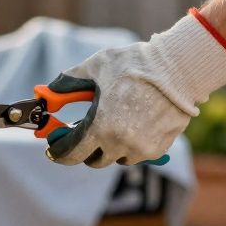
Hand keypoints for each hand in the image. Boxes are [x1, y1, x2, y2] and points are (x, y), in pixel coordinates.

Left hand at [45, 11, 225, 166]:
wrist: (178, 68)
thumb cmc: (134, 64)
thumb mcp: (94, 68)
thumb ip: (67, 83)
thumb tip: (47, 93)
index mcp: (100, 126)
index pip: (71, 153)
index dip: (58, 151)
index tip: (54, 147)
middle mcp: (120, 143)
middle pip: (93, 160)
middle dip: (84, 148)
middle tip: (81, 132)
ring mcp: (141, 149)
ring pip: (116, 158)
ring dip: (108, 146)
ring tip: (111, 122)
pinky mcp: (157, 149)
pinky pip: (136, 154)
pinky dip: (129, 144)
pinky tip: (131, 122)